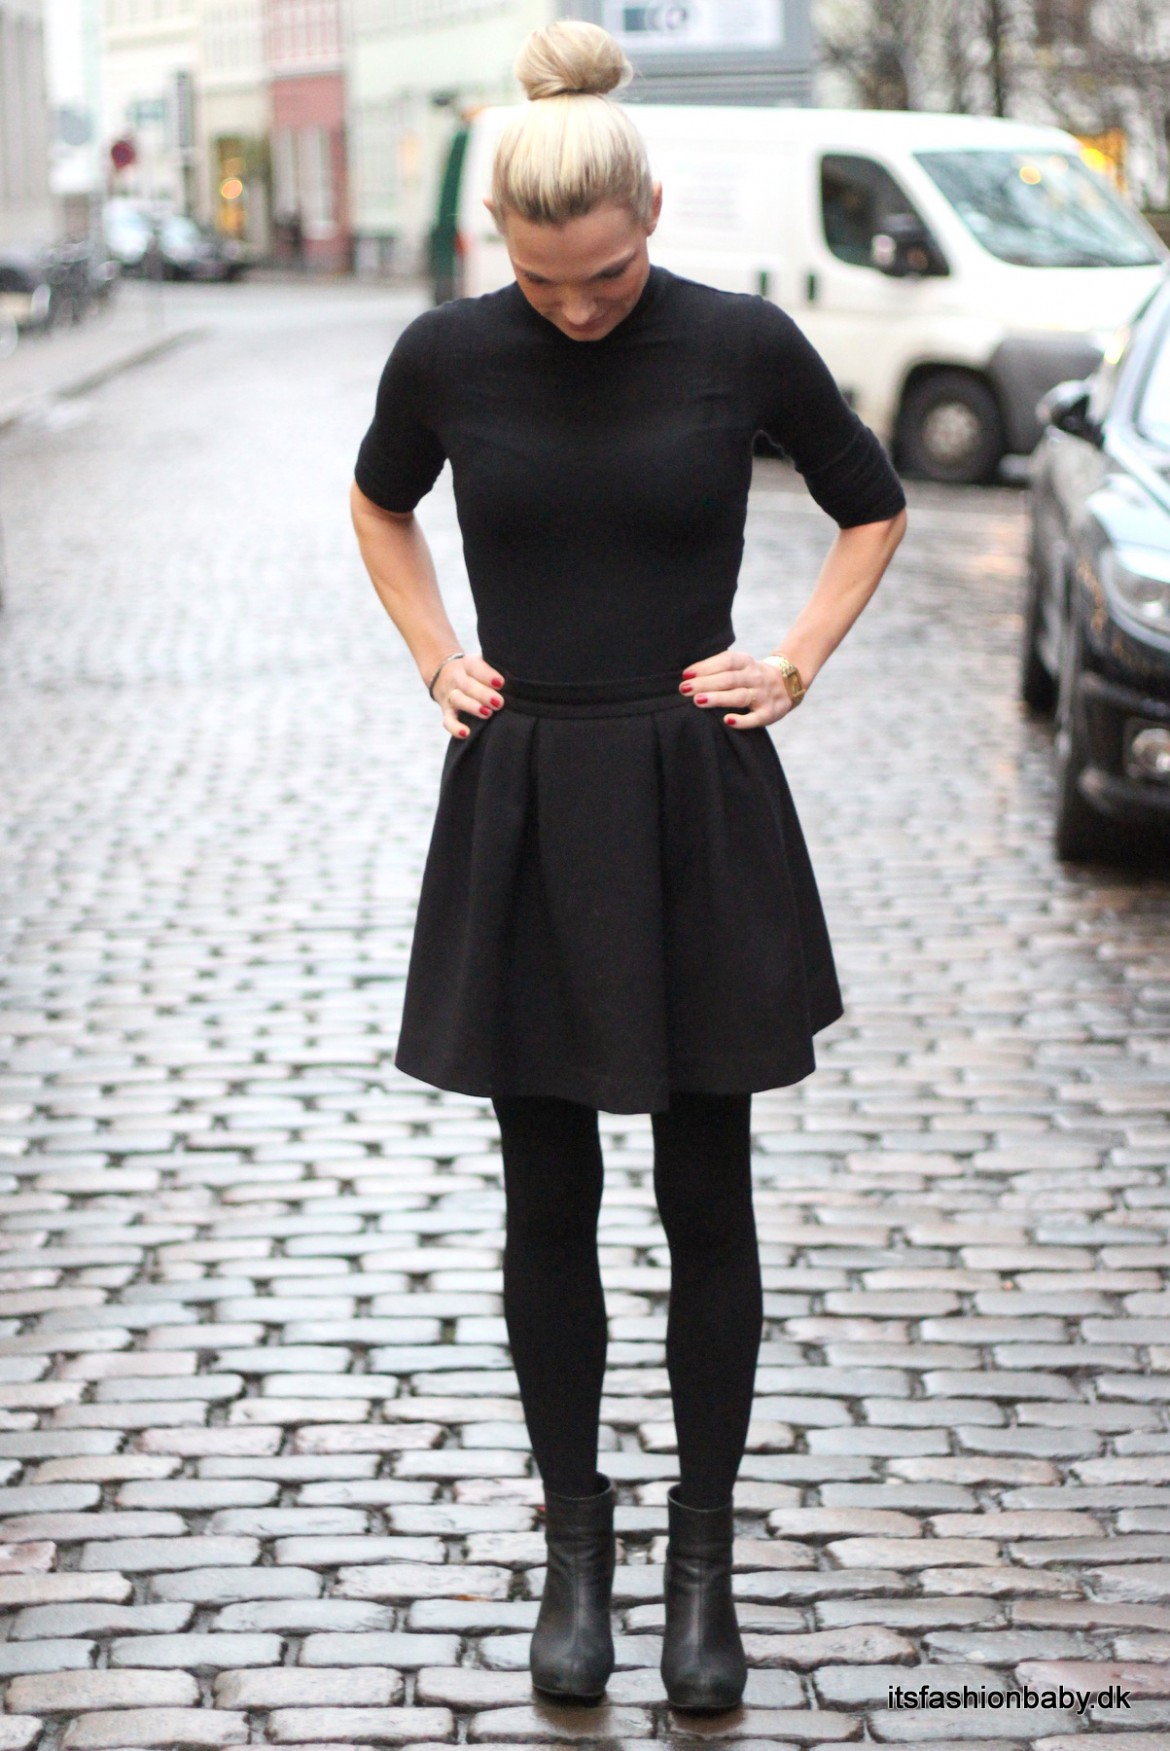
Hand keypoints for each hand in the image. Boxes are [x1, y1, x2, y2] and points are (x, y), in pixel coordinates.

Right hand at [433, 654, 504, 738]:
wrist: (446, 676)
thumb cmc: (478, 674)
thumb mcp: (484, 666)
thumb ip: (499, 670)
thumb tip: (521, 683)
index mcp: (468, 664)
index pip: (474, 666)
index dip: (486, 675)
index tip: (501, 683)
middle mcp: (457, 678)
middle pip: (466, 684)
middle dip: (483, 694)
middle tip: (499, 703)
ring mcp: (450, 695)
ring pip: (457, 699)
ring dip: (472, 707)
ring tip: (487, 713)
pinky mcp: (447, 712)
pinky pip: (448, 721)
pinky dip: (455, 728)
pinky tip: (466, 733)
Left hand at [679, 648, 799, 729]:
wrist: (787, 683)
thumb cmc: (750, 676)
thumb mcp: (740, 666)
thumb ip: (719, 668)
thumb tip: (687, 677)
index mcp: (746, 662)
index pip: (726, 661)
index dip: (705, 666)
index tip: (686, 675)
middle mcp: (755, 676)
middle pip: (729, 679)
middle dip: (705, 683)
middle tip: (684, 689)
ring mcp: (763, 695)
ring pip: (739, 696)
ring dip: (718, 698)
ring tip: (698, 701)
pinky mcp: (770, 712)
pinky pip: (756, 718)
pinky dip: (742, 720)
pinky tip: (727, 721)